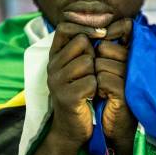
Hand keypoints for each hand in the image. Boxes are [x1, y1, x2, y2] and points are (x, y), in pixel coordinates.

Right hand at [47, 23, 105, 149]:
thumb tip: (104, 26)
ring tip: (90, 86)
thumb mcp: (80, 67)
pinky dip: (96, 89)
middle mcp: (51, 66)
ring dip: (95, 74)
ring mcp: (56, 81)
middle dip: (93, 55)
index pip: (65, 27)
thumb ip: (85, 47)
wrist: (72, 128)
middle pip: (82, 43)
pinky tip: (90, 97)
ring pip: (88, 62)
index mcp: (54, 56)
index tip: (101, 33)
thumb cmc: (82, 93)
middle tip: (90, 73)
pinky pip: (91, 81)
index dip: (84, 26)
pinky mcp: (65, 96)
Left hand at [95, 18, 136, 145]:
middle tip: (100, 76)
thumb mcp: (109, 67)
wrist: (115, 125)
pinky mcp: (126, 91)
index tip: (101, 39)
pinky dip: (97, 88)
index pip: (126, 26)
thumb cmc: (110, 92)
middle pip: (105, 47)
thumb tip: (94, 30)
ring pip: (101, 63)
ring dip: (95, 76)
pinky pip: (101, 79)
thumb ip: (107, 47)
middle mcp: (138, 60)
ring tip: (102, 88)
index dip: (111, 29)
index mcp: (136, 51)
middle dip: (96, 60)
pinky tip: (103, 95)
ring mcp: (134, 75)